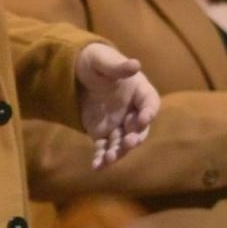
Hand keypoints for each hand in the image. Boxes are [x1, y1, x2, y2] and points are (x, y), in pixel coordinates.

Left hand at [75, 42, 160, 167]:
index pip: (150, 103)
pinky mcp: (102, 132)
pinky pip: (104, 147)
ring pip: (122, 142)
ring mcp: (118, 124)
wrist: (77, 71)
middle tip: (129, 142)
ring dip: (118, 152)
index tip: (143, 118)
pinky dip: (101, 158)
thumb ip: (118, 66)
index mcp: (140, 92)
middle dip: (135, 137)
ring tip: (110, 159)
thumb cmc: (96, 62)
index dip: (148, 112)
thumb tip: (135, 64)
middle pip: (139, 129)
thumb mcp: (103, 60)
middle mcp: (133, 112)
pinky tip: (96, 167)